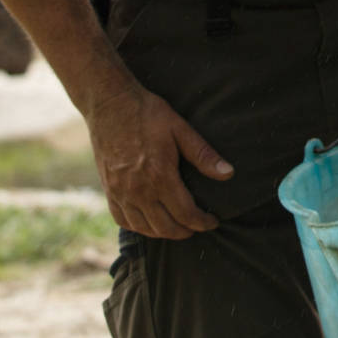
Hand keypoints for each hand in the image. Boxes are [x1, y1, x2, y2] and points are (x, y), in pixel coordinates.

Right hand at [85, 81, 230, 238]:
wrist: (110, 104)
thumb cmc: (147, 114)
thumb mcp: (180, 129)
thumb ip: (203, 155)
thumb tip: (229, 173)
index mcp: (159, 176)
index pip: (185, 213)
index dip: (202, 222)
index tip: (213, 222)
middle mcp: (138, 190)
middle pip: (165, 227)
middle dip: (185, 231)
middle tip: (197, 226)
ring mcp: (120, 193)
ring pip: (144, 228)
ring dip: (163, 233)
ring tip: (177, 228)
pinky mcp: (108, 190)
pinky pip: (123, 219)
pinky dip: (138, 227)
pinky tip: (149, 224)